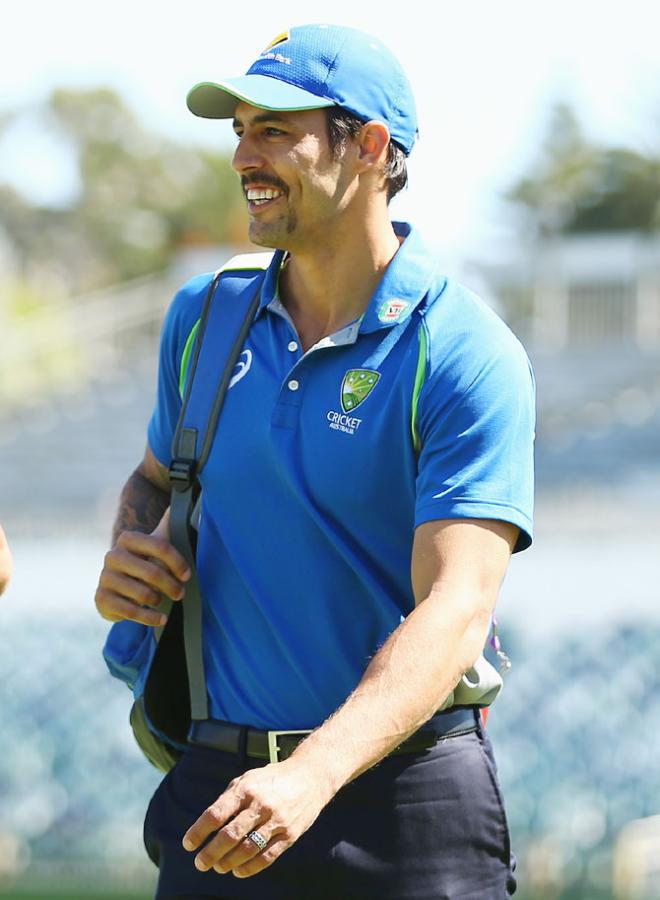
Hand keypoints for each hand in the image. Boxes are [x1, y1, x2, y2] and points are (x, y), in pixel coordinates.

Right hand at [94, 509, 190, 625]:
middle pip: (153, 572)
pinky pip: (130, 611)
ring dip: (160, 600)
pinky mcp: (101, 599)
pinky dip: (149, 617)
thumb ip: (170, 524)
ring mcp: (105, 578)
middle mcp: (113, 556)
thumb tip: (185, 498)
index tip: (187, 575)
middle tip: (181, 593)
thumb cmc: (146, 562)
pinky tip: (161, 618)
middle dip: (172, 585)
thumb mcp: (157, 543)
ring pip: (143, 593)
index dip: (178, 562)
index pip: (160, 546)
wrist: (119, 588)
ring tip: (165, 601)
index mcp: (129, 539)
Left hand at [182, 757, 333, 878]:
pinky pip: (266, 857)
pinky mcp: (289, 834)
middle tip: (200, 863)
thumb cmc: (271, 779)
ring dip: (227, 863)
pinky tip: (238, 871)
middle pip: (229, 836)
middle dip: (210, 853)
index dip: (199, 832)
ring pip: (246, 850)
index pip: (216, 814)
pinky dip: (249, 868)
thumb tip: (205, 826)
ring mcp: (276, 820)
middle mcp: (260, 804)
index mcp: (245, 789)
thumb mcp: (248, 780)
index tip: (188, 844)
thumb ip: (228, 800)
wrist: (310, 776)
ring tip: (218, 867)